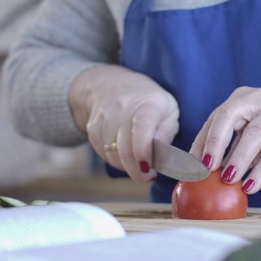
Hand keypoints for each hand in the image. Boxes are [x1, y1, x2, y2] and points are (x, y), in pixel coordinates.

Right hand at [70, 65, 178, 180]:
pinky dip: (114, 160)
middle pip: (125, 149)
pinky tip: (124, 156)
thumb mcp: (168, 110)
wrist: (112, 84)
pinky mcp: (92, 127)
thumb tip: (163, 153)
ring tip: (137, 164)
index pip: (142, 130)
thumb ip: (167, 132)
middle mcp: (123, 108)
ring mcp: (105, 117)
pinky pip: (102, 153)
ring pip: (112, 154)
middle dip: (136, 171)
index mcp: (148, 104)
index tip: (149, 170)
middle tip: (147, 176)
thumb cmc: (148, 102)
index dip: (144, 154)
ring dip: (126, 166)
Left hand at [190, 87, 260, 193]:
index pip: (215, 119)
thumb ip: (231, 145)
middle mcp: (257, 100)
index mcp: (241, 99)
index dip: (201, 142)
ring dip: (238, 159)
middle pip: (229, 117)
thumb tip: (203, 172)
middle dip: (215, 143)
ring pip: (254, 135)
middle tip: (205, 167)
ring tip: (228, 179)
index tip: (190, 166)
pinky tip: (250, 186)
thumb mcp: (251, 131)